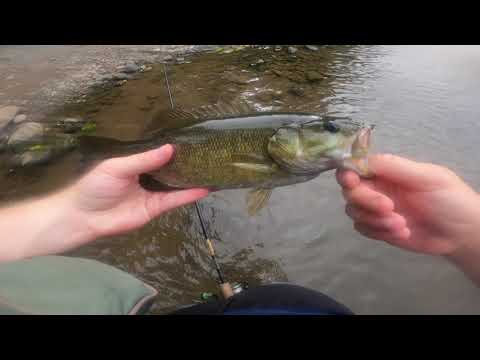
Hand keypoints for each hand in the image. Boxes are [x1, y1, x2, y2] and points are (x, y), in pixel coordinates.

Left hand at [67, 144, 208, 238]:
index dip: (174, 147)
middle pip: (171, 168)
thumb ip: (144, 159)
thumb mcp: (118, 167)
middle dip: (188, 162)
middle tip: (209, 153)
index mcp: (136, 162)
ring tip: (213, 169)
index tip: (194, 139)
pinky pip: (174, 200)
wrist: (84, 217)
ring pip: (176, 183)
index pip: (158, 152)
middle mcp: (147, 176)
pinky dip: (189, 195)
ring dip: (192, 178)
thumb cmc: (95, 186)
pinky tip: (205, 188)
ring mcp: (153, 192)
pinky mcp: (155, 208)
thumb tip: (170, 149)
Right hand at [336, 154, 479, 255]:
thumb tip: (363, 159)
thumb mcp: (427, 177)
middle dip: (366, 200)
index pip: (354, 167)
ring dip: (374, 219)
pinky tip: (402, 232)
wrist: (462, 233)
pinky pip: (362, 228)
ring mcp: (376, 210)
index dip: (347, 174)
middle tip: (389, 208)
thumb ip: (394, 166)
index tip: (352, 182)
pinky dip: (378, 231)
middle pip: (350, 191)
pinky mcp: (378, 228)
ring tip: (401, 225)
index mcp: (386, 171)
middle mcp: (377, 188)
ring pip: (353, 211)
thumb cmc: (450, 199)